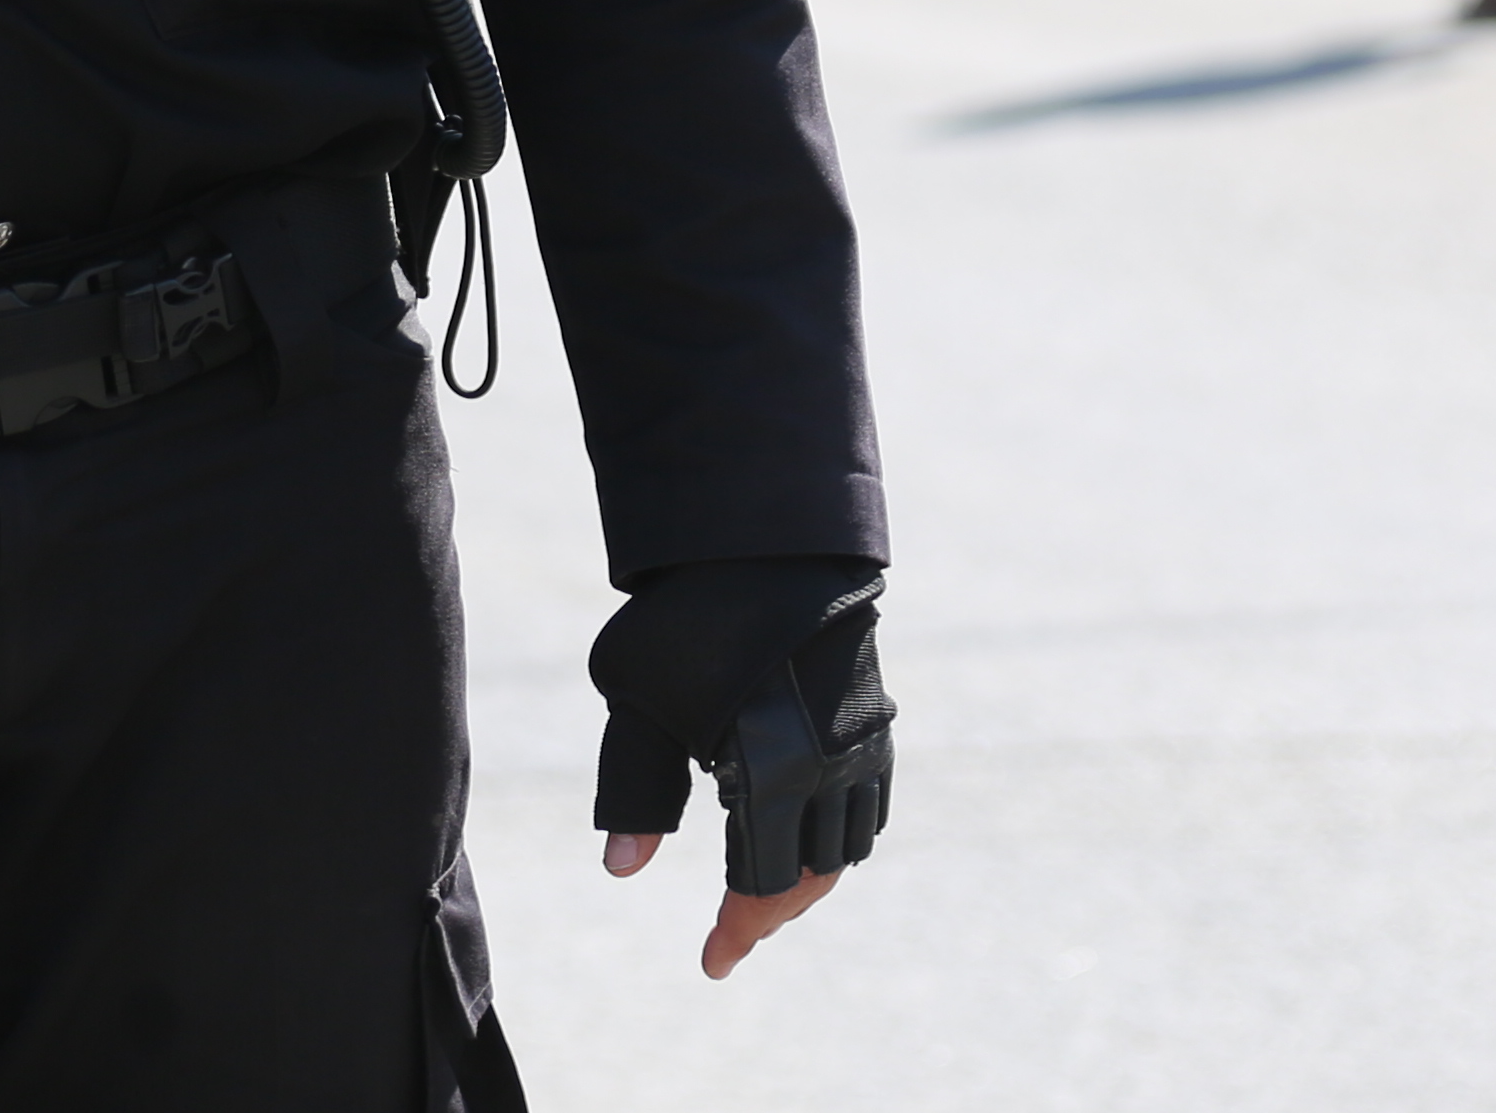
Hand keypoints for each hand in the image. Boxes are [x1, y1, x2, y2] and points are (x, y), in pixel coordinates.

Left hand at [589, 559, 892, 980]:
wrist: (762, 533)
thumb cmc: (684, 618)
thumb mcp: (635, 702)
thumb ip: (635, 790)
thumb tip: (621, 870)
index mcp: (771, 773)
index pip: (762, 884)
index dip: (738, 928)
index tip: (713, 962)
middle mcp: (829, 766)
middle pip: (811, 876)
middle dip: (769, 911)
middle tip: (732, 931)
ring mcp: (861, 739)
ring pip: (850, 843)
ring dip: (810, 877)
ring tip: (764, 889)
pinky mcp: (874, 710)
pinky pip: (871, 799)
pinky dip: (844, 832)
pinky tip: (808, 833)